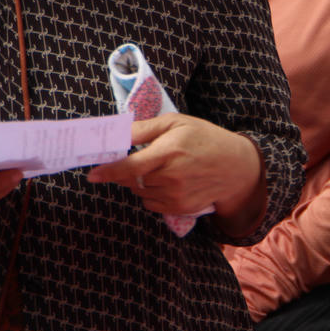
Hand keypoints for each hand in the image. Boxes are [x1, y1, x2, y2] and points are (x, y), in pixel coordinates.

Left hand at [88, 114, 262, 227]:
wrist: (236, 168)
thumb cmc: (205, 139)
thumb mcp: (177, 123)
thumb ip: (145, 128)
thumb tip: (117, 133)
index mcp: (169, 152)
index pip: (130, 166)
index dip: (108, 171)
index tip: (92, 175)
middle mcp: (171, 176)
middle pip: (132, 180)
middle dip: (128, 172)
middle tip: (144, 159)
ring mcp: (176, 195)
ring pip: (140, 192)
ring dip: (141, 182)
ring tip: (161, 169)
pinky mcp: (180, 208)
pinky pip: (151, 203)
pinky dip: (151, 194)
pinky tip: (168, 182)